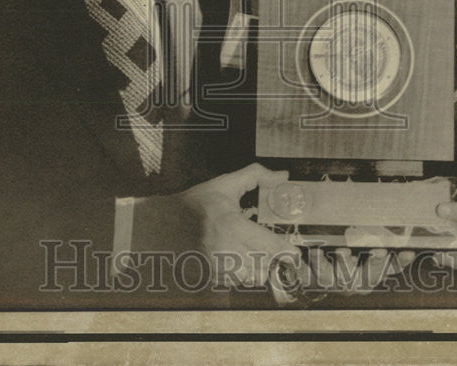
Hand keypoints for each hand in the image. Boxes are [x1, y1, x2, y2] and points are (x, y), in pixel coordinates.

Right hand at [133, 163, 298, 288]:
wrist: (161, 225)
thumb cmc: (195, 204)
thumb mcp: (224, 184)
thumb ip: (255, 175)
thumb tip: (282, 175)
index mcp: (231, 226)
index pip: (269, 245)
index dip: (286, 251)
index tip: (295, 252)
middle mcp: (225, 250)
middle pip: (265, 265)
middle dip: (273, 258)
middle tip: (275, 249)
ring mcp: (216, 267)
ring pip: (252, 277)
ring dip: (259, 267)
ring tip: (254, 252)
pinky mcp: (210, 277)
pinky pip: (237, 282)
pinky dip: (243, 274)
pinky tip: (238, 259)